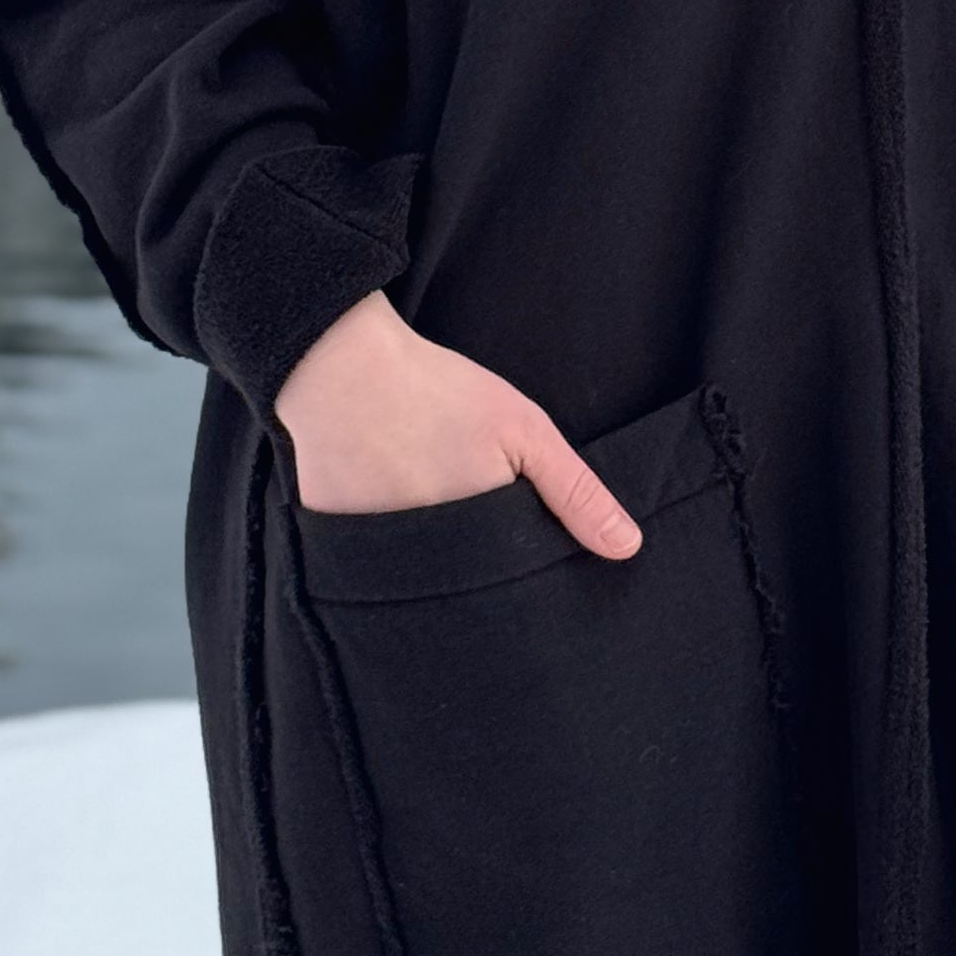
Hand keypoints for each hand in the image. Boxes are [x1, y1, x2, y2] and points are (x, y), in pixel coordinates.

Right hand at [274, 292, 638, 559]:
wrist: (341, 363)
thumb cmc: (436, 392)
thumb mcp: (523, 431)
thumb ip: (575, 493)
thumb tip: (627, 548)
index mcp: (470, 548)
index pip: (506, 591)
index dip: (519, 574)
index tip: (521, 549)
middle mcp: (417, 567)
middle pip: (460, 591)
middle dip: (476, 571)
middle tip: (468, 511)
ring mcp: (367, 561)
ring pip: (414, 577)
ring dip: (429, 557)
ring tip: (428, 495)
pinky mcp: (328, 545)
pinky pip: (365, 561)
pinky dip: (382, 540)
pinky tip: (387, 495)